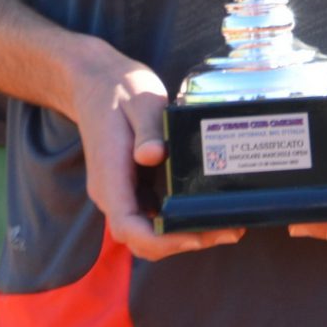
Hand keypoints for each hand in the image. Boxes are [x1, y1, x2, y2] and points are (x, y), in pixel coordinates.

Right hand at [63, 44, 242, 259]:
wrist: (96, 83)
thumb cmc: (119, 90)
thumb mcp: (139, 101)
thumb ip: (148, 129)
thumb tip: (153, 156)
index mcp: (110, 177)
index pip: (129, 226)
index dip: (162, 241)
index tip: (197, 236)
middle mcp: (112, 193)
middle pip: (142, 238)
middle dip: (183, 242)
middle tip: (229, 231)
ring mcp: (121, 192)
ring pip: (148, 231)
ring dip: (183, 236)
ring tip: (227, 226)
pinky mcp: (131, 187)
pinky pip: (152, 216)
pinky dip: (178, 221)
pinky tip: (207, 211)